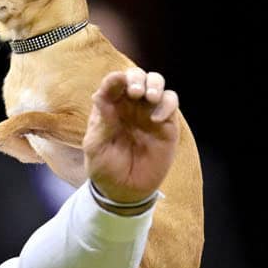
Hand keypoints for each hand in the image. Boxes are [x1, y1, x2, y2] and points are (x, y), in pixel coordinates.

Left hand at [83, 68, 179, 206]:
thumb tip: (100, 94)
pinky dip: (167, 105)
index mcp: (110, 105)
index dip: (115, 79)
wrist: (125, 191)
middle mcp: (130, 105)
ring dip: (154, 84)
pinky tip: (157, 119)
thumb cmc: (105, 167)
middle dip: (137, 78)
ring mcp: (149, 113)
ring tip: (149, 97)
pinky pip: (171, 103)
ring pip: (157, 83)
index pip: (114, 83)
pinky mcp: (167, 124)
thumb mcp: (96, 146)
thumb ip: (101, 121)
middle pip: (137, 76)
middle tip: (134, 92)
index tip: (116, 83)